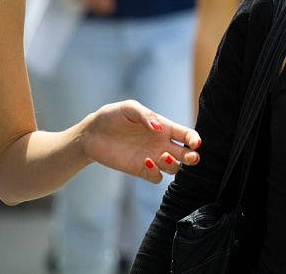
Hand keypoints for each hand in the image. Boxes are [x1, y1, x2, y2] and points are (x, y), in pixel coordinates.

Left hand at [80, 100, 200, 182]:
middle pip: (186, 155)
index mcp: (164, 127)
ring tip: (162, 156)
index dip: (194, 140)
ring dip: (173, 165)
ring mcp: (152, 158)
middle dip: (192, 157)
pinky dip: (156, 173)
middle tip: (190, 157)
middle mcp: (161, 144)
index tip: (195, 143)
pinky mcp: (140, 170)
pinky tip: (146, 162)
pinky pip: (156, 177)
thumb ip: (146, 114)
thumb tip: (159, 128)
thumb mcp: (129, 108)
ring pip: (174, 168)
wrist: (91, 134)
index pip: (186, 135)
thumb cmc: (112, 117)